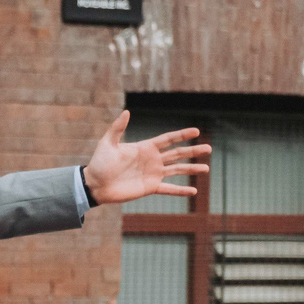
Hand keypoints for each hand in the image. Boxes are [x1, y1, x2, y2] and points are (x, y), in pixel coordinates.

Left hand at [82, 111, 209, 205]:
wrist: (95, 185)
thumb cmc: (99, 163)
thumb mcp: (107, 143)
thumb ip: (117, 128)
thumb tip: (126, 112)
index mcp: (145, 147)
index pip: (168, 139)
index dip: (182, 135)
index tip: (197, 131)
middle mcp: (152, 160)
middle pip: (177, 154)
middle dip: (193, 151)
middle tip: (209, 148)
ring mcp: (152, 174)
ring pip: (177, 170)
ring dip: (191, 169)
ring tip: (206, 168)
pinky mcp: (150, 187)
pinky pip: (168, 189)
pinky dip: (180, 191)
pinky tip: (193, 191)